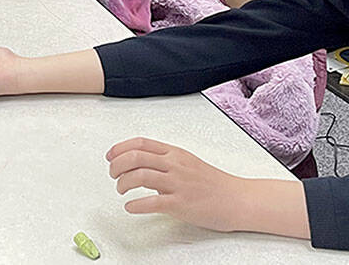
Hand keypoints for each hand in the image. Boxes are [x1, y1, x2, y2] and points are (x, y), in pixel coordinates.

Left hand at [106, 138, 243, 232]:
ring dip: (123, 183)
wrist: (238, 199)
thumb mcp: (188, 163)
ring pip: (140, 175)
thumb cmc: (214, 184)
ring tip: (121, 190)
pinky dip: (136, 205)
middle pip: (136, 156)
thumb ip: (166, 161)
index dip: (120, 148)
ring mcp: (178, 184)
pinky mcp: (181, 204)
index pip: (141, 143)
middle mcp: (175, 165)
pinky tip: (130, 207)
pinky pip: (152, 202)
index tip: (110, 156)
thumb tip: (142, 165)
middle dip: (117, 165)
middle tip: (112, 175)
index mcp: (175, 153)